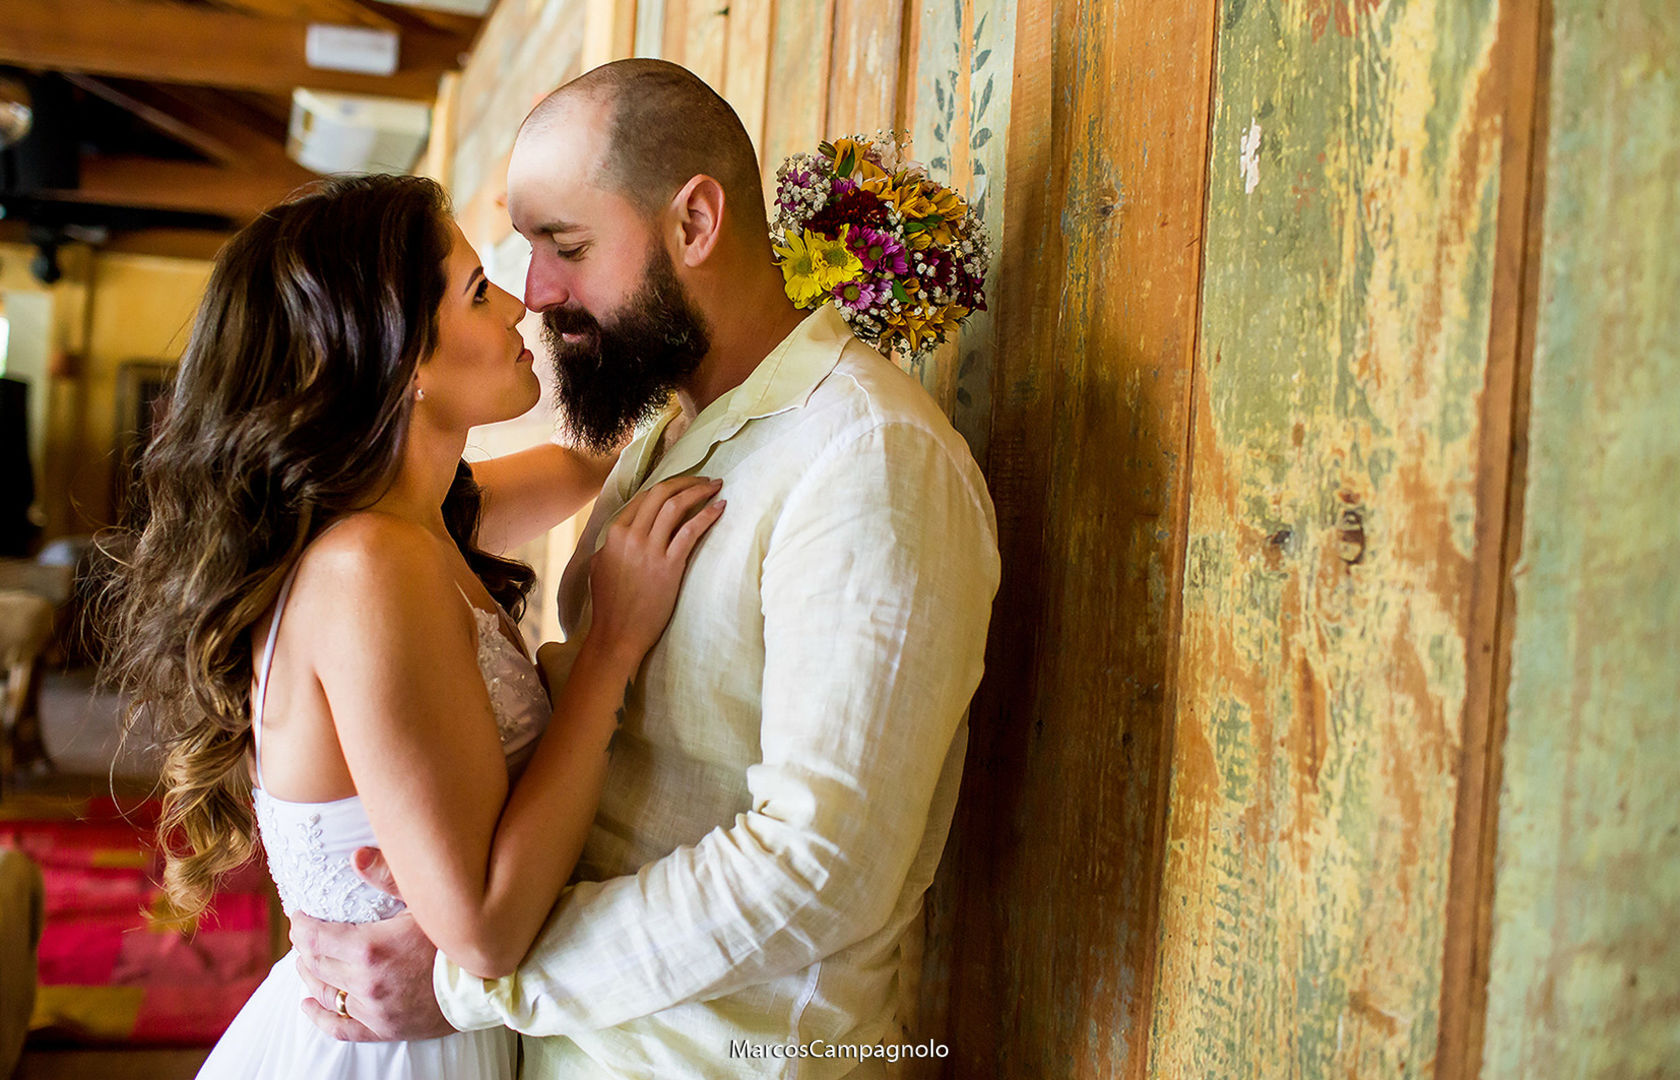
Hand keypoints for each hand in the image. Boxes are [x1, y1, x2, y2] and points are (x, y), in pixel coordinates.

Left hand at [291, 848, 453, 1041]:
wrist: (490, 982)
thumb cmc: (457, 937)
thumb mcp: (425, 900)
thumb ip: (388, 876)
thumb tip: (356, 856)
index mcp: (370, 948)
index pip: (315, 938)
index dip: (300, 925)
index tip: (299, 914)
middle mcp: (366, 982)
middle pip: (316, 964)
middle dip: (304, 946)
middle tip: (304, 932)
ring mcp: (375, 1009)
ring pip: (326, 994)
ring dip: (309, 975)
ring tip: (306, 961)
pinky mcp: (385, 1029)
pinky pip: (341, 1029)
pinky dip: (321, 1017)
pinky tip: (309, 1005)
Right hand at [587, 475, 723, 662]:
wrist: (618, 634)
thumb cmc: (609, 605)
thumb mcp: (600, 566)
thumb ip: (612, 544)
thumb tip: (624, 530)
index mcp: (614, 534)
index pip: (643, 497)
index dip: (667, 486)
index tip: (683, 485)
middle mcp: (631, 536)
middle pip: (661, 494)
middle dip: (686, 482)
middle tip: (705, 480)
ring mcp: (650, 550)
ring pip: (676, 507)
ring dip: (699, 492)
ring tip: (715, 488)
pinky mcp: (669, 566)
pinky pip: (691, 531)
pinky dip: (708, 515)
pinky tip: (721, 508)